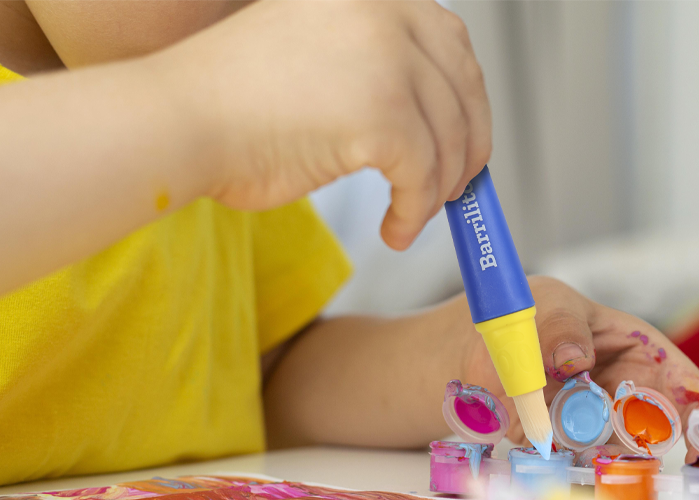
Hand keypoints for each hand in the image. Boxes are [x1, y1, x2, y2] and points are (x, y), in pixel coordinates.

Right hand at [153, 0, 490, 249]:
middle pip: (463, 84)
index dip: (465, 95)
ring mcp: (386, 58)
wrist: (179, 121)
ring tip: (412, 214)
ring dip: (439, 187)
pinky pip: (425, 175)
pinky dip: (417, 210)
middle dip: (469, 143)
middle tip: (457, 185)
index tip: (465, 135)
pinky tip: (395, 229)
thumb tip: (429, 119)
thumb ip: (373, 69)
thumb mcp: (318, 57)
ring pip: (449, 137)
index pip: (449, 41)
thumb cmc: (229, 104)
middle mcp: (383, 12)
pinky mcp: (383, 112)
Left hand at [465, 276, 698, 463]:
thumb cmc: (532, 311)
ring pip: (612, 453)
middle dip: (643, 443)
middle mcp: (624, 394)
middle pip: (652, 430)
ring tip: (575, 448)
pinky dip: (562, 466)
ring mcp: (593, 424)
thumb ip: (562, 327)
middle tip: (618, 447)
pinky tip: (548, 457)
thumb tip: (573, 359)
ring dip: (601, 459)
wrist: (483, 341)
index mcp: (638, 352)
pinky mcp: (559, 445)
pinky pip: (569, 463)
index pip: (681, 381)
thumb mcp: (548, 305)